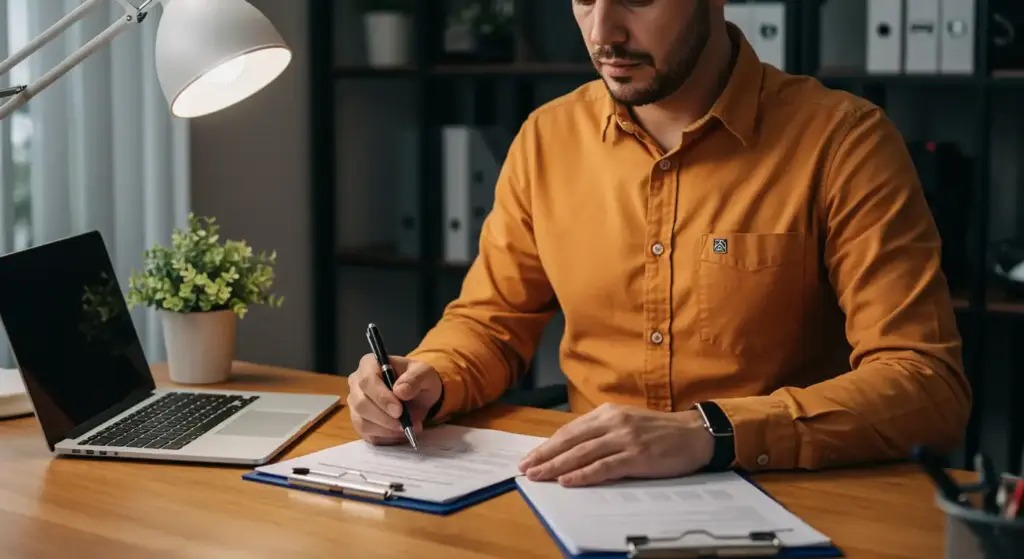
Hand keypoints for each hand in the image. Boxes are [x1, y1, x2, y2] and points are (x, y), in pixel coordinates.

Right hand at [347, 354, 442, 444]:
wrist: (419, 395)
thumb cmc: (418, 380)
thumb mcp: (424, 373)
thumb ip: (415, 379)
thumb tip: (400, 391)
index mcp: (369, 364)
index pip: (367, 381)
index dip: (381, 398)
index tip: (399, 410)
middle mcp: (357, 383)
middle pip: (361, 404)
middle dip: (384, 418)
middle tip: (405, 424)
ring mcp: (355, 403)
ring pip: (361, 422)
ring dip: (386, 430)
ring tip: (408, 428)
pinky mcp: (360, 421)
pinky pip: (367, 434)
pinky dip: (385, 437)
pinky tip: (400, 434)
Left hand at [517, 403, 714, 486]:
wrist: (694, 433)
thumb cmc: (659, 431)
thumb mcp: (626, 422)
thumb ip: (601, 432)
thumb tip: (571, 449)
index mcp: (607, 413)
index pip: (570, 430)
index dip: (547, 445)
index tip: (530, 457)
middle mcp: (612, 423)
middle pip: (570, 441)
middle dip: (545, 456)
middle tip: (525, 468)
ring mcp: (624, 439)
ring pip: (582, 454)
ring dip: (556, 466)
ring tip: (538, 476)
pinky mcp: (636, 456)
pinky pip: (603, 467)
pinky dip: (583, 474)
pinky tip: (567, 480)